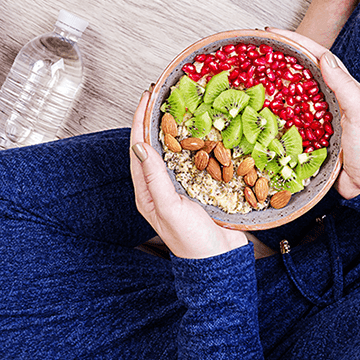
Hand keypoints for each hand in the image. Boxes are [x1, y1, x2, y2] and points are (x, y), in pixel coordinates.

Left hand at [130, 91, 247, 258]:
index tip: (147, 96)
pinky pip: (198, 160)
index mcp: (147, 192)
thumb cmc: (191, 241)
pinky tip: (208, 131)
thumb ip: (155, 177)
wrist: (220, 264)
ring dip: (179, 128)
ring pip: (177, 150)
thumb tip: (140, 145)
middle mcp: (162, 187)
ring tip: (185, 105)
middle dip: (158, 118)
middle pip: (156, 145)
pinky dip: (200, 143)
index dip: (141, 120)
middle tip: (165, 94)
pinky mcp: (203, 189)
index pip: (139, 147)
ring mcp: (183, 187)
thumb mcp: (169, 207)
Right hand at [267, 29, 359, 198]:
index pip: (316, 55)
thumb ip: (344, 86)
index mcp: (343, 87)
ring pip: (291, 92)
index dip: (295, 41)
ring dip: (272, 81)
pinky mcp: (309, 134)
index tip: (272, 32)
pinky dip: (273, 109)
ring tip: (251, 72)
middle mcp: (329, 98)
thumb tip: (324, 57)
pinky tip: (258, 108)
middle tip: (256, 47)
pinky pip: (287, 117)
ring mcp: (317, 116)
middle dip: (279, 56)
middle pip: (301, 69)